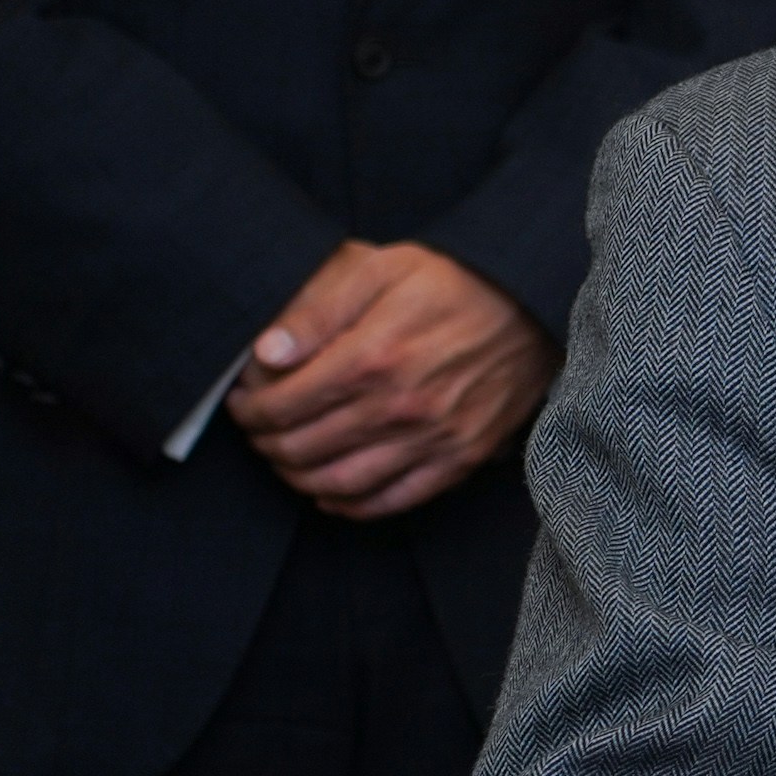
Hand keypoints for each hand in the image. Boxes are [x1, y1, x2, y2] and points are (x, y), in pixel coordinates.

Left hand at [225, 239, 557, 517]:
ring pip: (339, 483)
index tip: (242, 401)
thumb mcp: (382, 270)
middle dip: (264, 443)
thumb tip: (266, 354)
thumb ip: (319, 310)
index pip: (283, 405)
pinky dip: (351, 506)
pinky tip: (331, 492)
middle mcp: (399, 406)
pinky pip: (392, 500)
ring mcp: (432, 438)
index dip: (249, 409)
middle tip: (257, 430)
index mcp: (372, 357)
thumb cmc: (453, 283)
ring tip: (286, 459)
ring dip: (297, 478)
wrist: (532, 304)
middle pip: (302, 448)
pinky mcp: (460, 457)